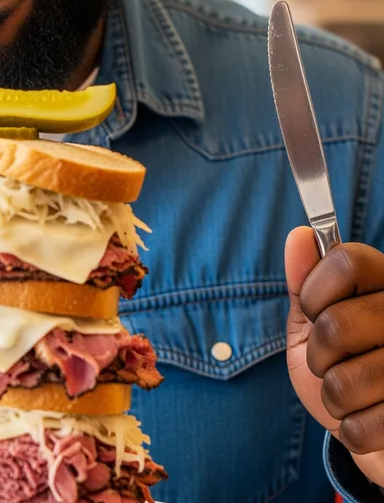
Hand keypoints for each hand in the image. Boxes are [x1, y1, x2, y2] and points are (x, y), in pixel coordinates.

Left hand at [286, 226, 383, 485]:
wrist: (381, 438)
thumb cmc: (343, 370)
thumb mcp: (314, 324)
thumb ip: (305, 284)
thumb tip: (298, 235)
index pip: (346, 263)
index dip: (315, 291)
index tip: (317, 310)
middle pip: (336, 324)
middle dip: (318, 353)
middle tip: (334, 361)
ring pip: (345, 381)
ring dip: (335, 397)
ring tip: (354, 393)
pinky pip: (363, 425)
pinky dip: (353, 429)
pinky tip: (371, 419)